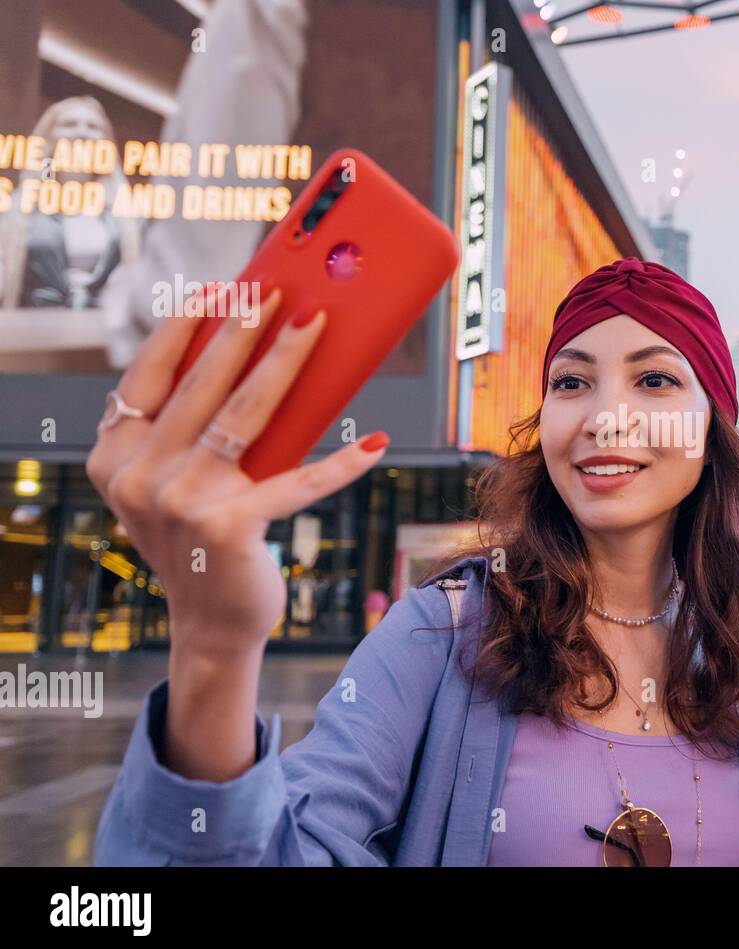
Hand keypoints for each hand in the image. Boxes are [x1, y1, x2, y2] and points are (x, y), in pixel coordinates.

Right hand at [86, 286, 389, 661]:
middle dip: (244, 328)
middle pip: (203, 383)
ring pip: (246, 414)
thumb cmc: (204, 535)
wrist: (213, 620)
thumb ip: (186, 428)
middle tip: (278, 292)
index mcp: (116, 454)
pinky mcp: (228, 526)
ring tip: (314, 325)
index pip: (150, 372)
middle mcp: (139, 474)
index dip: (185, 325)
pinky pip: (297, 481)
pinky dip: (341, 463)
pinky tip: (373, 443)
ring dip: (286, 362)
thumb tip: (245, 349)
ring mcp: (180, 501)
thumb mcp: (177, 478)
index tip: (219, 287)